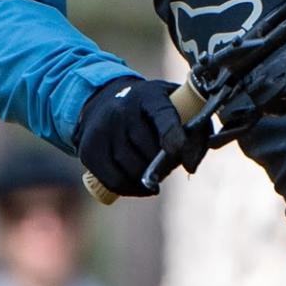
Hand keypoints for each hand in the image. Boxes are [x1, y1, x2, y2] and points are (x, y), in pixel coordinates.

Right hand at [73, 73, 203, 198]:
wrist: (104, 100)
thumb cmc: (151, 110)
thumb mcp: (175, 106)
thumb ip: (196, 131)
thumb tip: (191, 164)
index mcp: (149, 96)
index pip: (162, 115)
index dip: (172, 134)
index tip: (178, 151)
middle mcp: (122, 109)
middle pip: (147, 149)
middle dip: (162, 166)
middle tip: (167, 166)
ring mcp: (102, 129)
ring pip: (130, 168)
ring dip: (147, 179)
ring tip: (153, 175)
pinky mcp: (89, 149)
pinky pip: (113, 180)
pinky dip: (130, 189)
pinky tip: (139, 185)